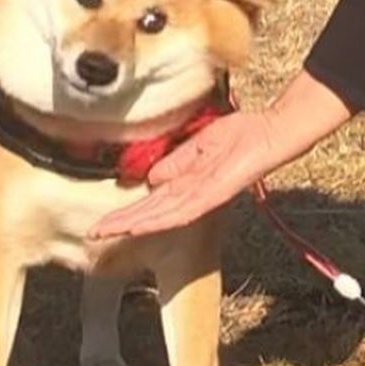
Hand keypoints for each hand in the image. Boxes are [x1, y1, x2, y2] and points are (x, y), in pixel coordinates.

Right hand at [90, 110, 283, 238]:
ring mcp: (203, 197)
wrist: (271, 133)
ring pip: (162, 216)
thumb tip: (150, 179)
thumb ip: (175, 163)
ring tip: (109, 230)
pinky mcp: (215, 194)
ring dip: (134, 223)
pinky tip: (141, 224)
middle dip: (122, 222)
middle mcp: (193, 195)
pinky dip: (161, 218)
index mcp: (187, 183)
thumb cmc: (241, 135)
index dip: (125, 212)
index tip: (101, 220)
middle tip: (93, 233)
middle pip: (151, 214)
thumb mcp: (199, 146)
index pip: (151, 202)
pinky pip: (184, 210)